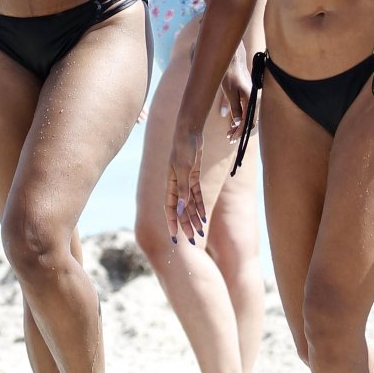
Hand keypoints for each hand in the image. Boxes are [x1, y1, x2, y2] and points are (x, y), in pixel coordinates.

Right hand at [166, 125, 205, 244]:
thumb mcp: (184, 169)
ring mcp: (185, 182)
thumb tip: (181, 210)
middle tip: (191, 241)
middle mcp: (176, 186)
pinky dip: (200, 207)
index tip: (175, 239)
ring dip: (194, 219)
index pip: (170, 209)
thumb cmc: (184, 148)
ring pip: (189, 205)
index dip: (172, 224)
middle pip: (181, 210)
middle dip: (186, 226)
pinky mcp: (193, 177)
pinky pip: (197, 196)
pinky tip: (203, 218)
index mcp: (170, 185)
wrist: (189, 131)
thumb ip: (183, 190)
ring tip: (200, 233)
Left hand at [218, 47, 250, 142]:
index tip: (232, 137)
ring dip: (240, 125)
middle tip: (229, 137)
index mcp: (251, 99)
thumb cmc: (230, 73)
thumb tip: (238, 122)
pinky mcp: (249, 95)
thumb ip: (235, 108)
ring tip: (230, 132)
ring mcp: (253, 97)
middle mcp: (255, 99)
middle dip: (240, 131)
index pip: (248, 121)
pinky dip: (241, 118)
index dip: (240, 131)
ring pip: (249, 116)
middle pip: (250, 121)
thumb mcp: (229, 92)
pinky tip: (233, 123)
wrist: (233, 58)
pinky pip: (247, 110)